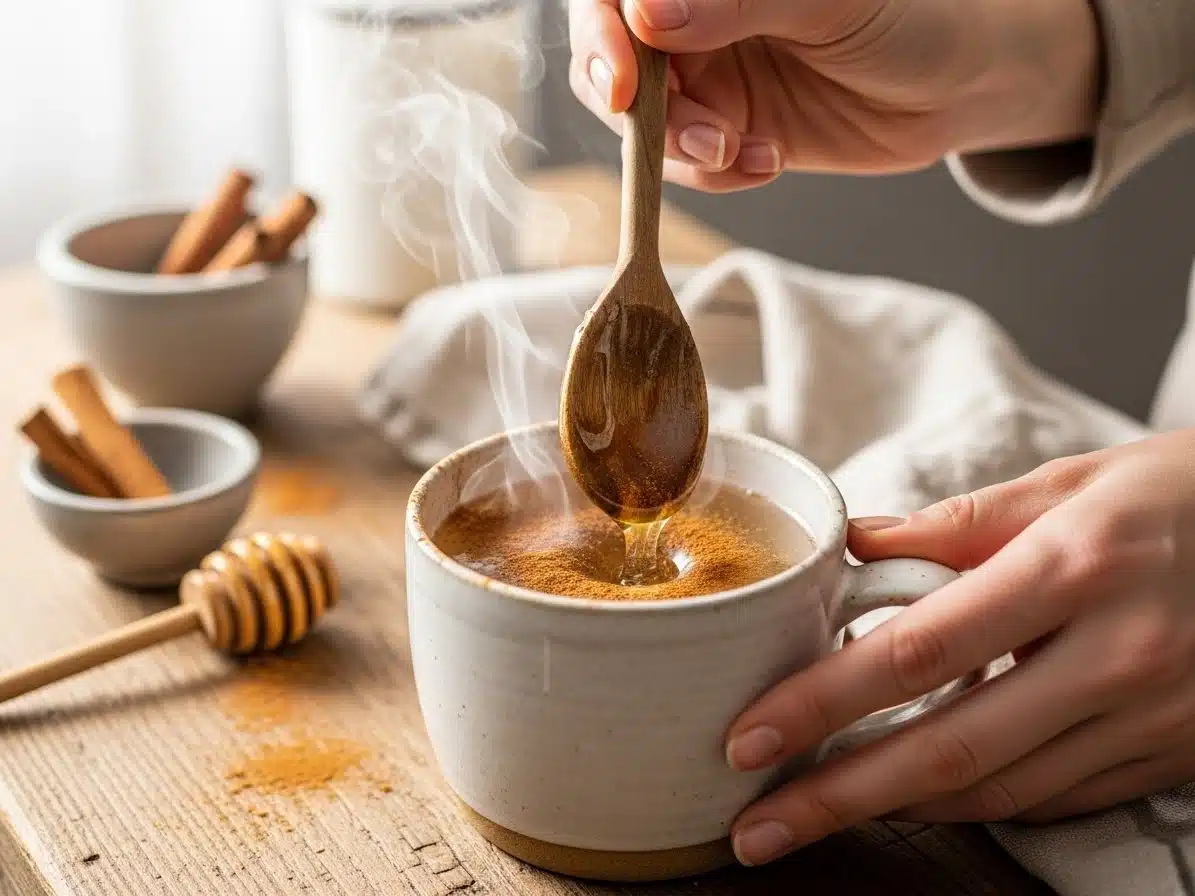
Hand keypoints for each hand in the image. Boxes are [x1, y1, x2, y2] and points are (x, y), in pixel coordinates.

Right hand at [569, 0, 1100, 191]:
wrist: (961, 85)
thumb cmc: (910, 16)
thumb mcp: (828, 1)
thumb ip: (735, 3)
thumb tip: (646, 14)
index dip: (604, 33)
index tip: (627, 81)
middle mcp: (693, 17)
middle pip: (609, 58)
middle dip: (642, 107)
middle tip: (698, 134)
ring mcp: (707, 75)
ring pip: (642, 121)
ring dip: (681, 148)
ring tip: (737, 150)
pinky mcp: (726, 130)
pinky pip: (686, 164)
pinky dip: (715, 174)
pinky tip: (767, 160)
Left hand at [723, 429, 1194, 866]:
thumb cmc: (1184, 496)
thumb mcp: (1073, 483)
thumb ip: (959, 524)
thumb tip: (857, 544)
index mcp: (1074, 569)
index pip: (920, 651)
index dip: (823, 702)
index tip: (749, 737)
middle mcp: (1113, 656)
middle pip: (949, 748)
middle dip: (839, 796)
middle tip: (758, 825)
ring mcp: (1150, 716)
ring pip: (1000, 788)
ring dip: (898, 808)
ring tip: (817, 812)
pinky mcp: (1170, 754)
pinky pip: (1055, 795)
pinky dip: (977, 802)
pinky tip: (917, 797)